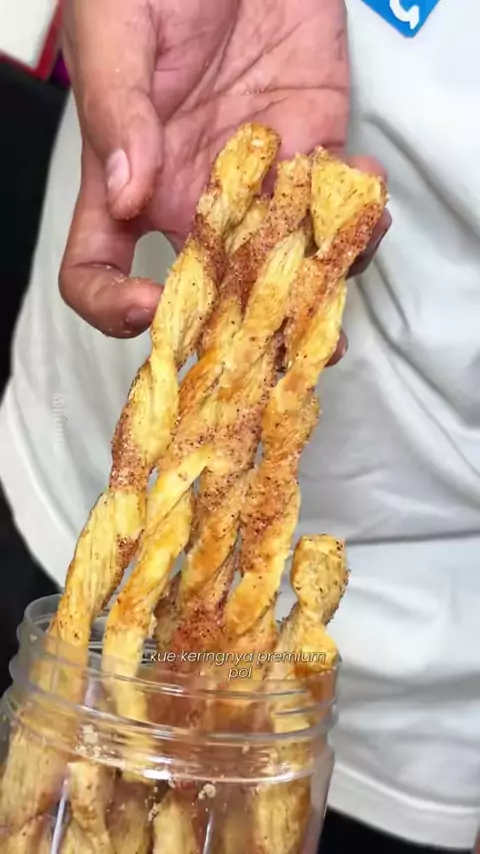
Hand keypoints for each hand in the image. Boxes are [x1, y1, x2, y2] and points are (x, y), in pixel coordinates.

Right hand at [60, 0, 389, 349]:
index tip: (150, 309)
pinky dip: (359, 216)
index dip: (114, 306)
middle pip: (208, 290)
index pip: (98, 271)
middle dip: (245, 328)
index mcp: (130, 184)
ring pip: (282, 262)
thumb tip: (128, 194)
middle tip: (282, 346)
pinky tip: (367, 193)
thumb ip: (117, 112)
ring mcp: (255, 182)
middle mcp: (191, 198)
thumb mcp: (117, 31)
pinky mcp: (311, 150)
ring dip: (319, 280)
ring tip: (345, 258)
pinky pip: (336, 208)